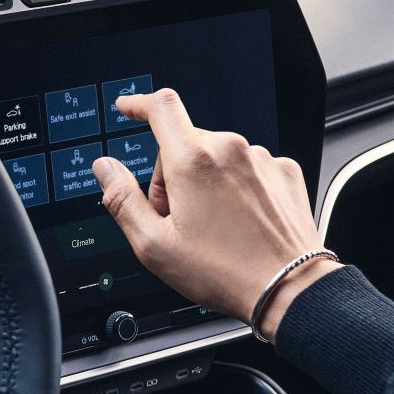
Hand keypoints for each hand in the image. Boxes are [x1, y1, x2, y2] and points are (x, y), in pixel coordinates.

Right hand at [90, 89, 339, 339]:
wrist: (288, 288)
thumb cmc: (224, 272)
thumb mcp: (154, 245)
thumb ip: (122, 200)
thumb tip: (105, 168)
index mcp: (193, 161)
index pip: (160, 108)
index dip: (138, 104)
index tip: (128, 108)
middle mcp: (230, 150)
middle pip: (185, 145)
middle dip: (172, 177)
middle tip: (177, 221)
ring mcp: (261, 160)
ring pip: (217, 158)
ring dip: (206, 184)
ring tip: (213, 229)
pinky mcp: (283, 173)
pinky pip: (247, 169)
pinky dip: (237, 189)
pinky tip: (239, 223)